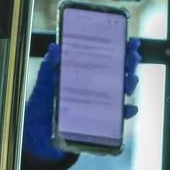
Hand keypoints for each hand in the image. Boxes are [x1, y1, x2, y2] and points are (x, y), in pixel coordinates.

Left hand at [23, 38, 143, 162]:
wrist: (38, 128)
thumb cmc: (43, 100)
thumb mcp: (45, 80)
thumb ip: (49, 65)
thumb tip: (54, 48)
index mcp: (87, 69)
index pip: (108, 54)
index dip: (123, 47)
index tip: (131, 42)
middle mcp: (98, 83)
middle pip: (121, 69)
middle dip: (131, 62)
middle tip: (132, 58)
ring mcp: (102, 100)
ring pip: (124, 89)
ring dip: (131, 83)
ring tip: (129, 81)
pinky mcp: (102, 118)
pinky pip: (119, 115)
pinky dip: (127, 111)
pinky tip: (129, 108)